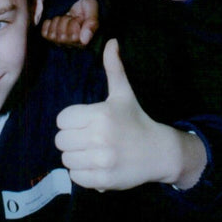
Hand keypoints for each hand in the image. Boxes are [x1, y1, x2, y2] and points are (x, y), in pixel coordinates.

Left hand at [40, 0, 98, 46]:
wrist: (78, 1)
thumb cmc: (86, 8)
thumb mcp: (92, 11)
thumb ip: (91, 25)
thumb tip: (84, 41)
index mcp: (84, 42)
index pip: (74, 38)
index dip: (75, 23)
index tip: (80, 18)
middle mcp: (72, 45)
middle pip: (62, 37)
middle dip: (65, 21)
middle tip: (71, 17)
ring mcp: (60, 41)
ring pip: (53, 36)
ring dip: (57, 22)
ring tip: (64, 18)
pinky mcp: (50, 37)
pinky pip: (45, 34)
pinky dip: (48, 24)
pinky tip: (55, 21)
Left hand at [55, 40, 204, 190]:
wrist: (160, 152)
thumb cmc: (136, 120)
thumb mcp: (124, 94)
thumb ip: (114, 68)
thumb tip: (112, 41)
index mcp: (100, 115)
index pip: (62, 119)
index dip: (71, 121)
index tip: (85, 123)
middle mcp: (100, 138)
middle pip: (61, 141)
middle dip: (71, 140)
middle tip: (87, 138)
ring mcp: (102, 160)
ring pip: (66, 159)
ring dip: (75, 157)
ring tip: (92, 152)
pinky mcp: (104, 180)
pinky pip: (75, 177)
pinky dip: (82, 173)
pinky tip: (96, 165)